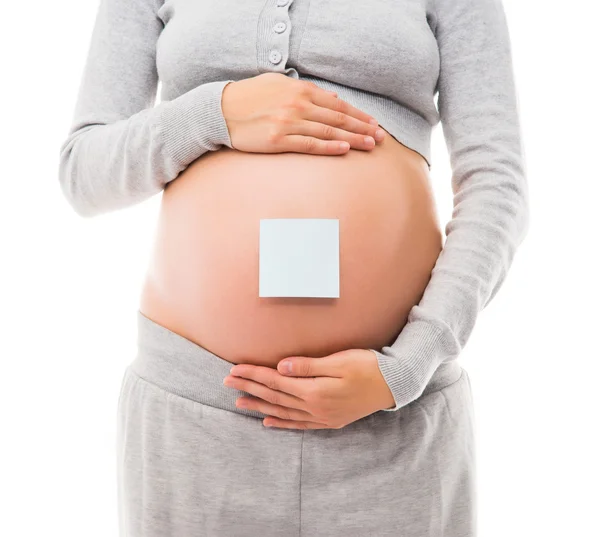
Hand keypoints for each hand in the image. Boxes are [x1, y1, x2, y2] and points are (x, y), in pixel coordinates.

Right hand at [221, 72, 385, 154]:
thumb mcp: (278, 84)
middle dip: (363, 128)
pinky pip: (310, 144)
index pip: (338, 105)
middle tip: (381, 138)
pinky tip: (345, 150)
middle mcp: (298, 105)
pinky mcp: (279, 140)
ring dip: (353, 139)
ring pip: (329, 131)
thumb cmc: (250, 97)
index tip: (374, 124)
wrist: (221, 111)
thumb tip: (334, 99)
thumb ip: (307, 90)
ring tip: (370, 146)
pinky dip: (329, 146)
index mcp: (300, 90)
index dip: (359, 115)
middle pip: (338, 118)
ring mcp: (289, 123)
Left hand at [222, 348, 395, 429]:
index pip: (275, 381)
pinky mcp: (328, 420)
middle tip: (227, 384)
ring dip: (260, 406)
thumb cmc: (368, 367)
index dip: (253, 375)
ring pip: (282, 412)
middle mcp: (314, 407)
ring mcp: (321, 417)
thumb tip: (280, 368)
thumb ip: (307, 366)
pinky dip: (282, 423)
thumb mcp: (339, 361)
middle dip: (249, 389)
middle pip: (274, 397)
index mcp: (314, 391)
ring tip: (240, 403)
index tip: (234, 369)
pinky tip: (268, 422)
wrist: (393, 385)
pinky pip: (299, 425)